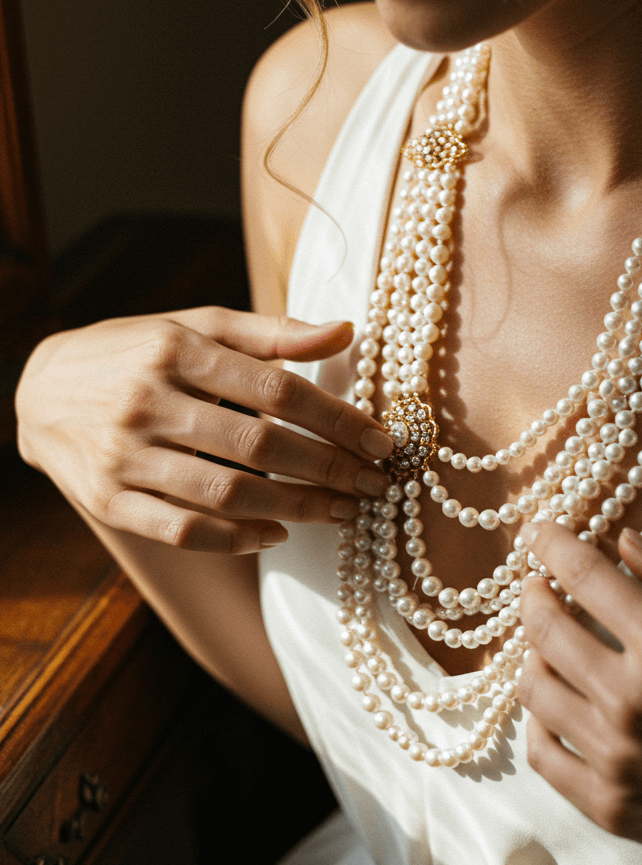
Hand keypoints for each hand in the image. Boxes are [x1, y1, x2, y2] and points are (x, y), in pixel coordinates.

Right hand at [16, 306, 392, 552]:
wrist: (39, 391)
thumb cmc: (136, 353)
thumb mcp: (194, 325)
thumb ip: (270, 332)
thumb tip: (347, 329)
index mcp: (177, 351)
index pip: (277, 388)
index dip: (336, 418)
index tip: (381, 441)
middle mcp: (149, 402)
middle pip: (259, 446)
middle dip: (328, 469)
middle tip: (374, 484)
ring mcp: (125, 457)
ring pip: (226, 495)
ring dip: (296, 509)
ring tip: (343, 512)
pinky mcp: (109, 501)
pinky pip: (182, 532)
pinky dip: (235, 539)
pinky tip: (276, 533)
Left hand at [517, 522, 641, 864]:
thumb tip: (627, 545)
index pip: (583, 576)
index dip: (551, 544)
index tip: (539, 532)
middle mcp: (629, 698)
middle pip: (545, 629)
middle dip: (535, 596)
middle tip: (540, 586)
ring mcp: (613, 756)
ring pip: (534, 689)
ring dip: (533, 655)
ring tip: (549, 645)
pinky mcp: (607, 804)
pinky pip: (541, 755)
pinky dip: (536, 722)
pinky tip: (553, 706)